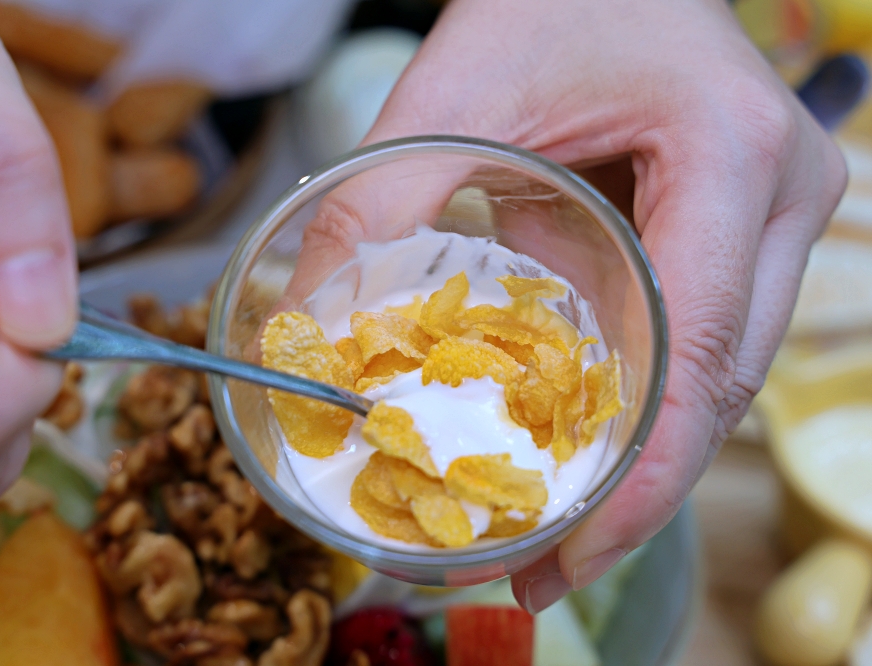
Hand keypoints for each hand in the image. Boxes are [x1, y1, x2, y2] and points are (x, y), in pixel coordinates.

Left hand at [299, 0, 845, 608]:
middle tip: (542, 570)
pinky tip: (566, 456)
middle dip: (632, 493)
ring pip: (712, 381)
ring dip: (632, 463)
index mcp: (732, 156)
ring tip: (548, 537)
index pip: (701, 349)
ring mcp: (769, 223)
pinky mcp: (735, 239)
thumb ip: (376, 202)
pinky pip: (692, 346)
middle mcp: (780, 201)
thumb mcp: (452, 89)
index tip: (572, 553)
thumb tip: (309, 330)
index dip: (642, 474)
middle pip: (715, 388)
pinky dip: (629, 409)